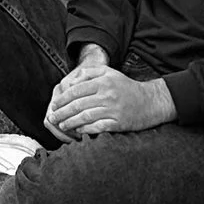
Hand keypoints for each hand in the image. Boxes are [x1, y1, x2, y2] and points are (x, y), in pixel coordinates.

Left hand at [45, 53, 167, 138]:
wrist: (150, 102)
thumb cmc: (126, 87)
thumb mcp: (109, 73)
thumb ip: (89, 73)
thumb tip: (71, 80)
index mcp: (103, 82)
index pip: (76, 90)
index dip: (62, 98)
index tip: (54, 105)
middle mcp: (107, 95)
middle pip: (78, 104)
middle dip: (62, 112)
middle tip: (53, 117)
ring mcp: (113, 110)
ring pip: (86, 117)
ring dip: (71, 122)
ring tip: (62, 125)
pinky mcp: (119, 123)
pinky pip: (98, 127)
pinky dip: (86, 130)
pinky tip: (78, 131)